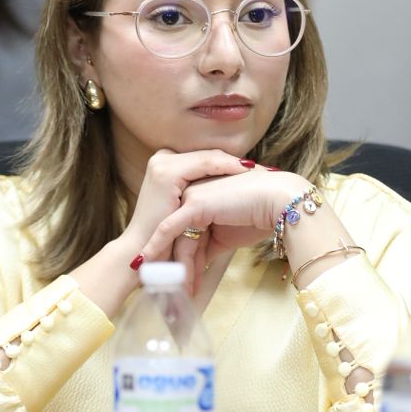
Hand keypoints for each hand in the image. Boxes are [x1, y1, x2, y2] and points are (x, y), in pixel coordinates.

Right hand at [71, 149, 251, 315]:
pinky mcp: (167, 173)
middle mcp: (163, 160)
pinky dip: (226, 167)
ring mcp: (163, 163)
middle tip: (263, 168)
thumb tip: (239, 194)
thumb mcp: (191, 214)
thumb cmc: (168, 241)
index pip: (207, 160)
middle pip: (209, 156)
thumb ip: (207, 200)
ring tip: (259, 170)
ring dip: (235, 164)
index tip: (258, 171)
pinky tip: (244, 171)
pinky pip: (204, 164)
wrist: (146, 255)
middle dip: (236, 163)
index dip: (232, 165)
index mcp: (168, 167)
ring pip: (209, 158)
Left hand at [141, 168, 305, 292]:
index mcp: (204, 200)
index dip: (187, 261)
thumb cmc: (262, 216)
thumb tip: (198, 265)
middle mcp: (194, 195)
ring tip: (178, 293)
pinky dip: (158, 247)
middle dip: (178, 267)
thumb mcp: (230, 236)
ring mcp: (192, 196)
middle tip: (175, 293)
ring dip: (177, 267)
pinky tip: (149, 264)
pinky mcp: (194, 202)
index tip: (185, 284)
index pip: (190, 235)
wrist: (280, 202)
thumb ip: (211, 246)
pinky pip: (171, 228)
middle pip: (181, 238)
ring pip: (178, 238)